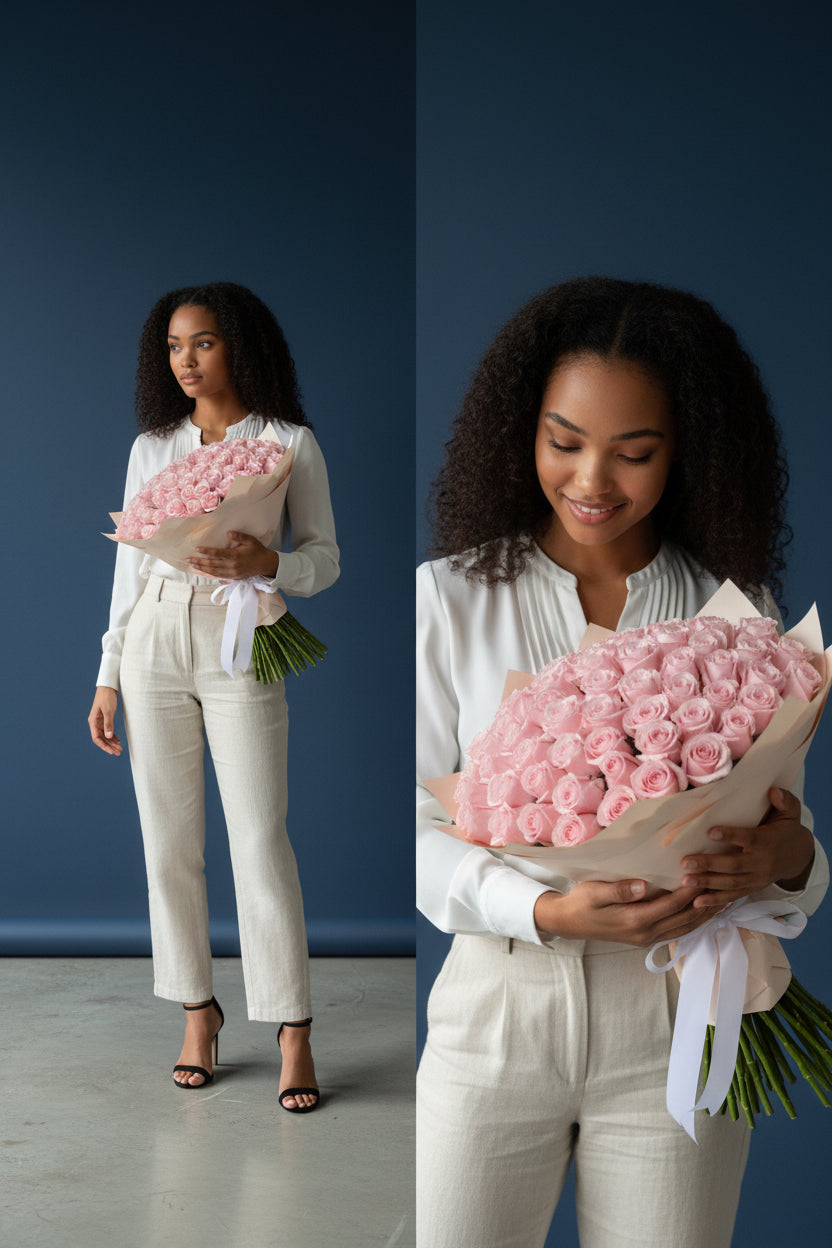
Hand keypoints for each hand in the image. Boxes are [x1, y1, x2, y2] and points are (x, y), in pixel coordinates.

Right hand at [88, 686, 121, 755]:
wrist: (108, 687)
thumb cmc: (107, 697)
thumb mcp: (108, 711)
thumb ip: (108, 724)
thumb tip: (109, 737)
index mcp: (93, 721)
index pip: (96, 738)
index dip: (104, 746)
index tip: (111, 751)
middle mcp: (95, 723)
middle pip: (101, 738)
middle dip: (109, 746)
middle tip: (118, 752)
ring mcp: (99, 722)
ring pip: (105, 736)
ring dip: (111, 743)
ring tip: (119, 749)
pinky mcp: (104, 719)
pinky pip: (108, 731)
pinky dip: (113, 736)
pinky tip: (118, 741)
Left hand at [186, 532, 278, 579]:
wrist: (266, 564)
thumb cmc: (257, 550)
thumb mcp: (250, 540)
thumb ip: (239, 536)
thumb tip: (228, 533)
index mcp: (235, 556)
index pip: (217, 554)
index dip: (206, 551)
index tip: (196, 549)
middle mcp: (232, 566)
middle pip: (212, 565)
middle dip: (199, 562)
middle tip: (188, 559)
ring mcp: (232, 574)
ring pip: (214, 572)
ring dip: (202, 569)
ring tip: (192, 566)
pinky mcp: (234, 578)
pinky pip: (219, 577)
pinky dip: (209, 575)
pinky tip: (203, 573)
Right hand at [534, 879, 714, 945]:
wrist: (568, 922)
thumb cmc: (581, 902)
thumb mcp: (594, 892)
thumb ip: (619, 890)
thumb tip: (643, 886)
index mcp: (635, 920)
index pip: (671, 905)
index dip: (688, 892)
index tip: (702, 875)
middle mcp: (645, 933)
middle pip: (684, 919)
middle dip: (705, 903)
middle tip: (725, 886)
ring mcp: (647, 938)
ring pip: (684, 928)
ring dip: (704, 915)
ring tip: (724, 899)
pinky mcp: (646, 937)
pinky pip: (677, 931)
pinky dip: (693, 922)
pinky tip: (702, 912)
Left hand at [680, 787, 814, 906]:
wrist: (798, 857)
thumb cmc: (787, 830)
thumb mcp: (790, 813)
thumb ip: (784, 801)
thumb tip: (774, 791)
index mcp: (767, 842)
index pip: (748, 839)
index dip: (730, 835)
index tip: (710, 831)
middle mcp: (761, 863)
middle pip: (734, 865)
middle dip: (709, 865)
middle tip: (685, 862)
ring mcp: (756, 879)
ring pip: (730, 884)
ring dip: (707, 883)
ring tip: (685, 882)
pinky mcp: (751, 889)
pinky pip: (732, 897)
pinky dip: (715, 901)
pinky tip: (697, 903)